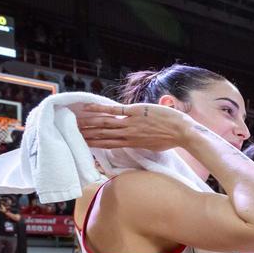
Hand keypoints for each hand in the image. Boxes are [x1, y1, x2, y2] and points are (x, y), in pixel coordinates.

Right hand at [71, 102, 192, 150]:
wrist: (183, 132)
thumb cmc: (172, 138)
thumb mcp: (154, 144)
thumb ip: (143, 141)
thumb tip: (138, 139)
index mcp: (131, 143)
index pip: (108, 144)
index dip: (93, 143)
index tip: (81, 142)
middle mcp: (128, 135)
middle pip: (102, 134)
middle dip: (85, 133)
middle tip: (70, 131)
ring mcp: (130, 124)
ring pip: (104, 123)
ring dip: (88, 122)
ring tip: (74, 121)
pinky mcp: (135, 112)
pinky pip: (114, 111)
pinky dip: (99, 109)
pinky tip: (87, 108)